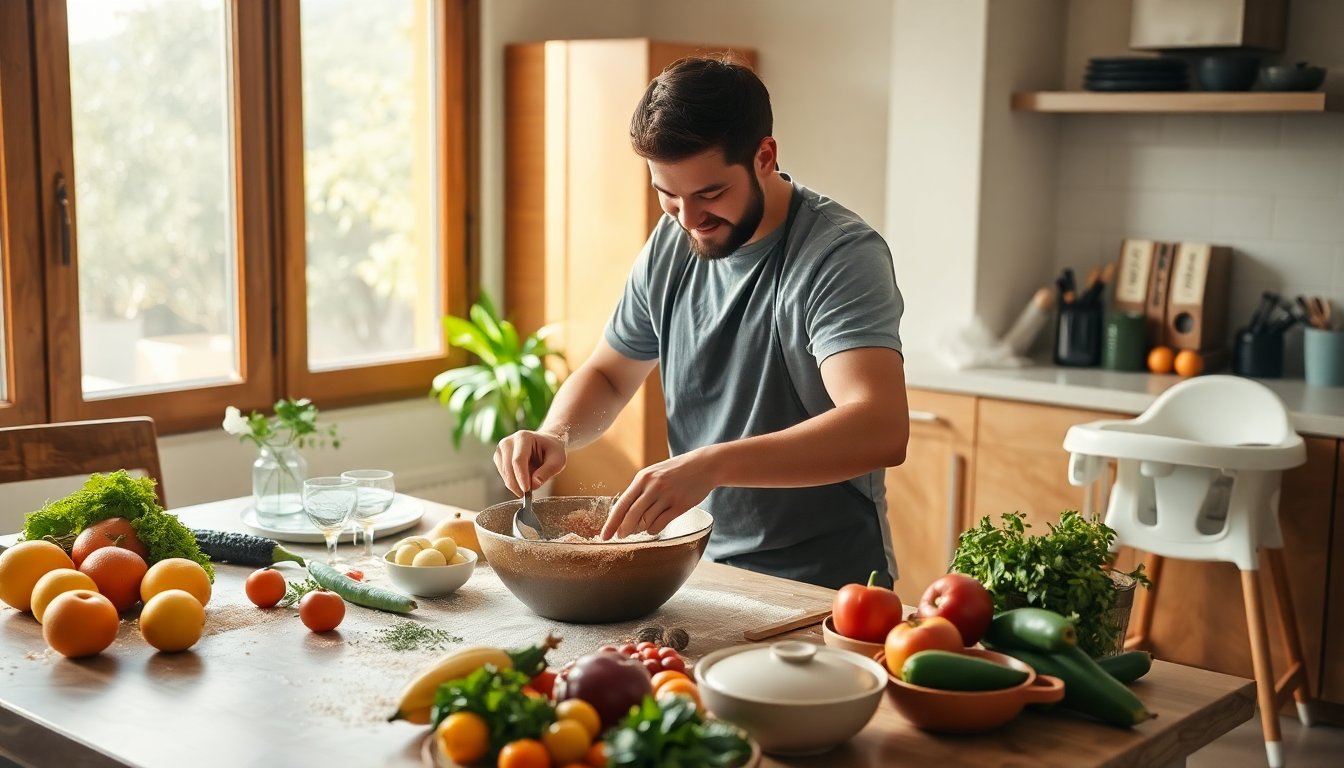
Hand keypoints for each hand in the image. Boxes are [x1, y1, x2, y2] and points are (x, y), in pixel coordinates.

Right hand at [494, 430, 567, 496]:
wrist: (544, 444)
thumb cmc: (552, 450)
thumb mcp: (558, 460)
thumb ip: (547, 471)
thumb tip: (534, 484)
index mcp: (524, 437)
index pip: (518, 460)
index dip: (521, 477)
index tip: (526, 490)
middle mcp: (508, 442)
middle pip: (508, 468)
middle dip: (517, 484)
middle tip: (527, 494)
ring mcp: (501, 450)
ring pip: (505, 473)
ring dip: (516, 484)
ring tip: (530, 484)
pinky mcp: (499, 458)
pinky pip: (503, 475)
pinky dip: (513, 482)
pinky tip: (523, 480)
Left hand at [601, 449, 716, 538]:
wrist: (705, 465)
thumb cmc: (677, 471)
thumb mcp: (655, 474)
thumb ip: (640, 490)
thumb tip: (624, 514)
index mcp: (643, 478)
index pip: (621, 504)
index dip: (611, 522)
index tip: (604, 536)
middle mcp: (653, 486)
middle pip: (631, 516)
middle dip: (623, 530)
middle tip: (621, 537)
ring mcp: (667, 496)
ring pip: (646, 522)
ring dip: (641, 529)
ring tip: (643, 526)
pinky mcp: (680, 505)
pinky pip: (660, 524)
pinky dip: (654, 529)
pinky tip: (654, 527)